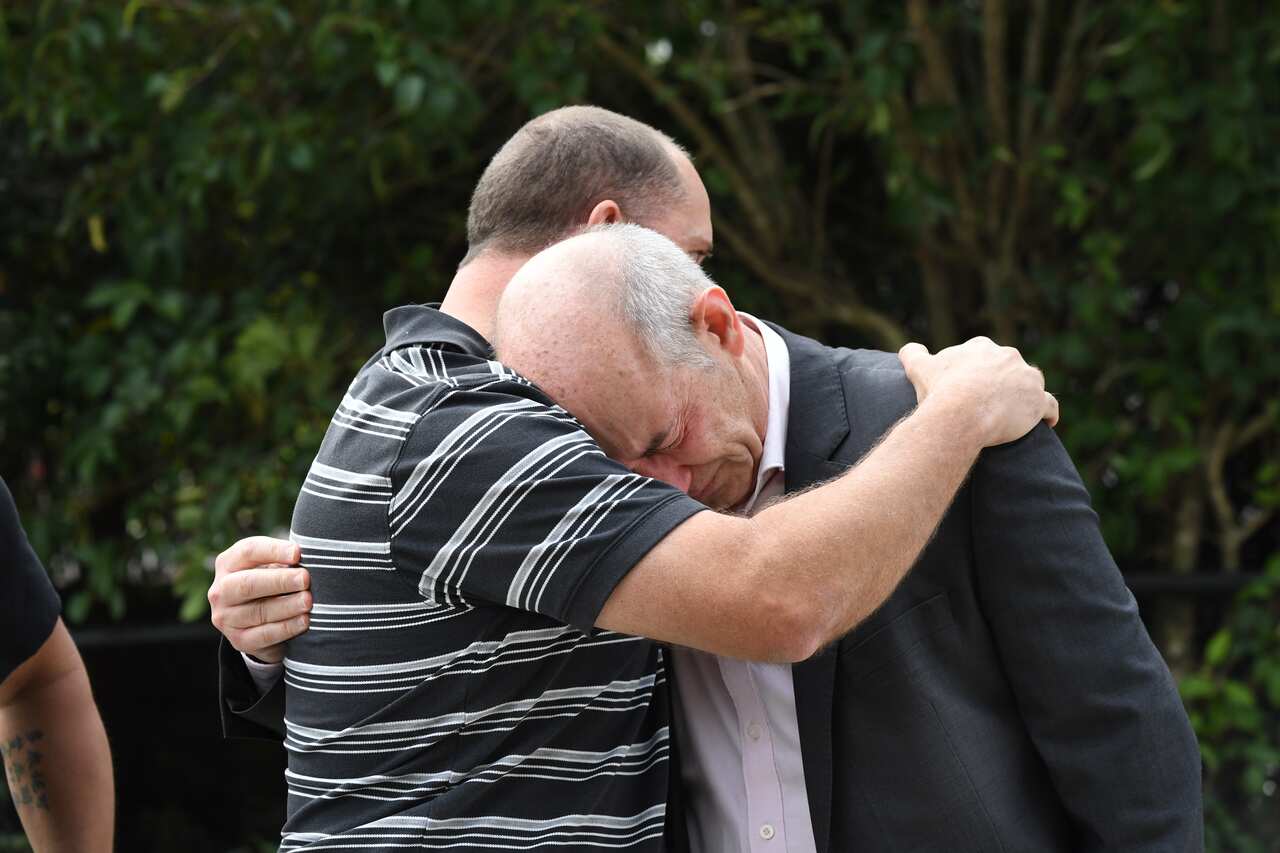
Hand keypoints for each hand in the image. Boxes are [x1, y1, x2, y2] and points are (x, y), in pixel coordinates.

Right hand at [208, 536, 309, 663]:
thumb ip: (285, 560)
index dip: (273, 551)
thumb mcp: (272, 565)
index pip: (248, 551)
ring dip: (287, 606)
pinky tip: (304, 621)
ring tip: (308, 601)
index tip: (298, 553)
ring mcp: (226, 617)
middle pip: (248, 584)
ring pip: (258, 612)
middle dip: (280, 581)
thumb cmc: (271, 581)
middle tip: (305, 579)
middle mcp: (221, 590)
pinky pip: (264, 635)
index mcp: (228, 563)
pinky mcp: (239, 640)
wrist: (257, 621)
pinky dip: (286, 628)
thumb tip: (312, 557)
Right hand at [899, 337, 1058, 446]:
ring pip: (1031, 383)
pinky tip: (1046, 423)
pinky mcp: (1037, 401)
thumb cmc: (940, 391)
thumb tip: (908, 349)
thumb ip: (913, 354)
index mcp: (982, 348)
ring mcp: (1026, 378)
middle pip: (1009, 367)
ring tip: (1018, 413)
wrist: (961, 413)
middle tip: (990, 403)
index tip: (971, 386)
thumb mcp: (920, 368)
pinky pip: (1049, 406)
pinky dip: (1048, 414)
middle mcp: (1008, 356)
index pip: (984, 355)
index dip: (978, 371)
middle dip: (1003, 381)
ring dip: (1026, 395)